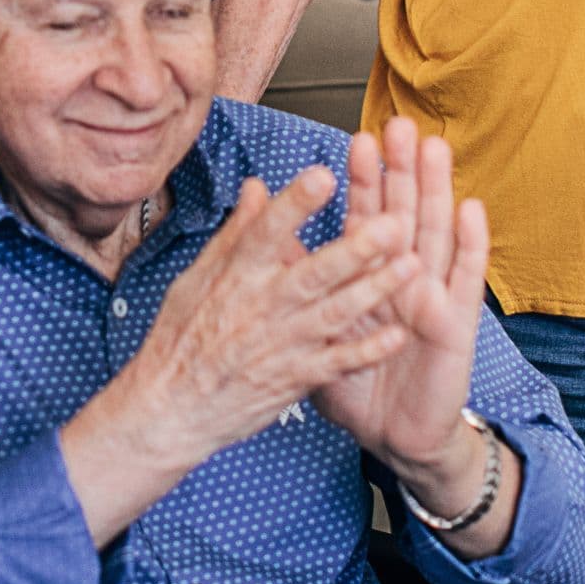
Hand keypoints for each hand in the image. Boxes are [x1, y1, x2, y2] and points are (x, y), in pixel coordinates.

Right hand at [124, 166, 414, 465]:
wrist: (172, 408)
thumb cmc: (182, 338)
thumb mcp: (196, 278)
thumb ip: (235, 232)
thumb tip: (257, 186)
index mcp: (235, 276)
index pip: (266, 232)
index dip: (295, 204)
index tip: (324, 175)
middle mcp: (262, 306)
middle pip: (314, 272)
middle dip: (355, 248)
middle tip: (393, 222)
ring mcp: (282, 344)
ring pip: (336, 313)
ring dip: (375, 289)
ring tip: (412, 266)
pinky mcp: (295, 378)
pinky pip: (338, 362)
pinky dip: (368, 350)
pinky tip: (399, 334)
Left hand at [311, 118, 490, 494]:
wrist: (393, 437)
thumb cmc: (354, 384)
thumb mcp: (316, 333)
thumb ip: (299, 284)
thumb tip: (271, 240)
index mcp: (369, 277)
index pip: (364, 218)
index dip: (364, 182)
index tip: (358, 139)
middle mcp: (404, 278)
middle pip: (404, 213)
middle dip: (402, 170)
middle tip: (400, 126)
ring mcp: (434, 297)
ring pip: (436, 234)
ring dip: (437, 191)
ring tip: (434, 149)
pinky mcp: (458, 325)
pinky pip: (467, 281)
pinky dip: (473, 245)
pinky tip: (473, 209)